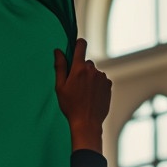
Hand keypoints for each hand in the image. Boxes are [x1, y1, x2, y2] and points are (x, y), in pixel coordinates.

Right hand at [54, 38, 111, 152]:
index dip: (78, 44)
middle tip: (75, 85)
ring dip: (89, 78)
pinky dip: (97, 85)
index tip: (76, 47)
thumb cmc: (70, 106)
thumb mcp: (60, 87)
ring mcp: (102, 77)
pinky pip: (102, 80)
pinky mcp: (108, 85)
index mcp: (79, 68)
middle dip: (81, 70)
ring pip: (94, 72)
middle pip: (86, 62)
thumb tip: (58, 51)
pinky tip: (91, 96)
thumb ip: (60, 67)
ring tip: (84, 94)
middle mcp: (92, 70)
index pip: (81, 45)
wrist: (86, 122)